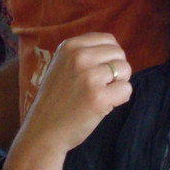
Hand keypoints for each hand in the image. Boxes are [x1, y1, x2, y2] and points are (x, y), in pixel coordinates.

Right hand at [18, 32, 132, 156]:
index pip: (108, 39)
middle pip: (119, 53)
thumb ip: (83, 54)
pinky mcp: (99, 97)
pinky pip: (126, 89)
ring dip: (118, 83)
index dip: (110, 56)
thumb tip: (115, 50)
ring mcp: (89, 77)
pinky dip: (120, 98)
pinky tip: (104, 105)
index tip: (100, 70)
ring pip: (125, 70)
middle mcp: (79, 57)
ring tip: (101, 94)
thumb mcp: (62, 65)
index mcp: (69, 46)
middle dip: (116, 69)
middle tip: (101, 85)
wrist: (43, 130)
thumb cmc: (55, 100)